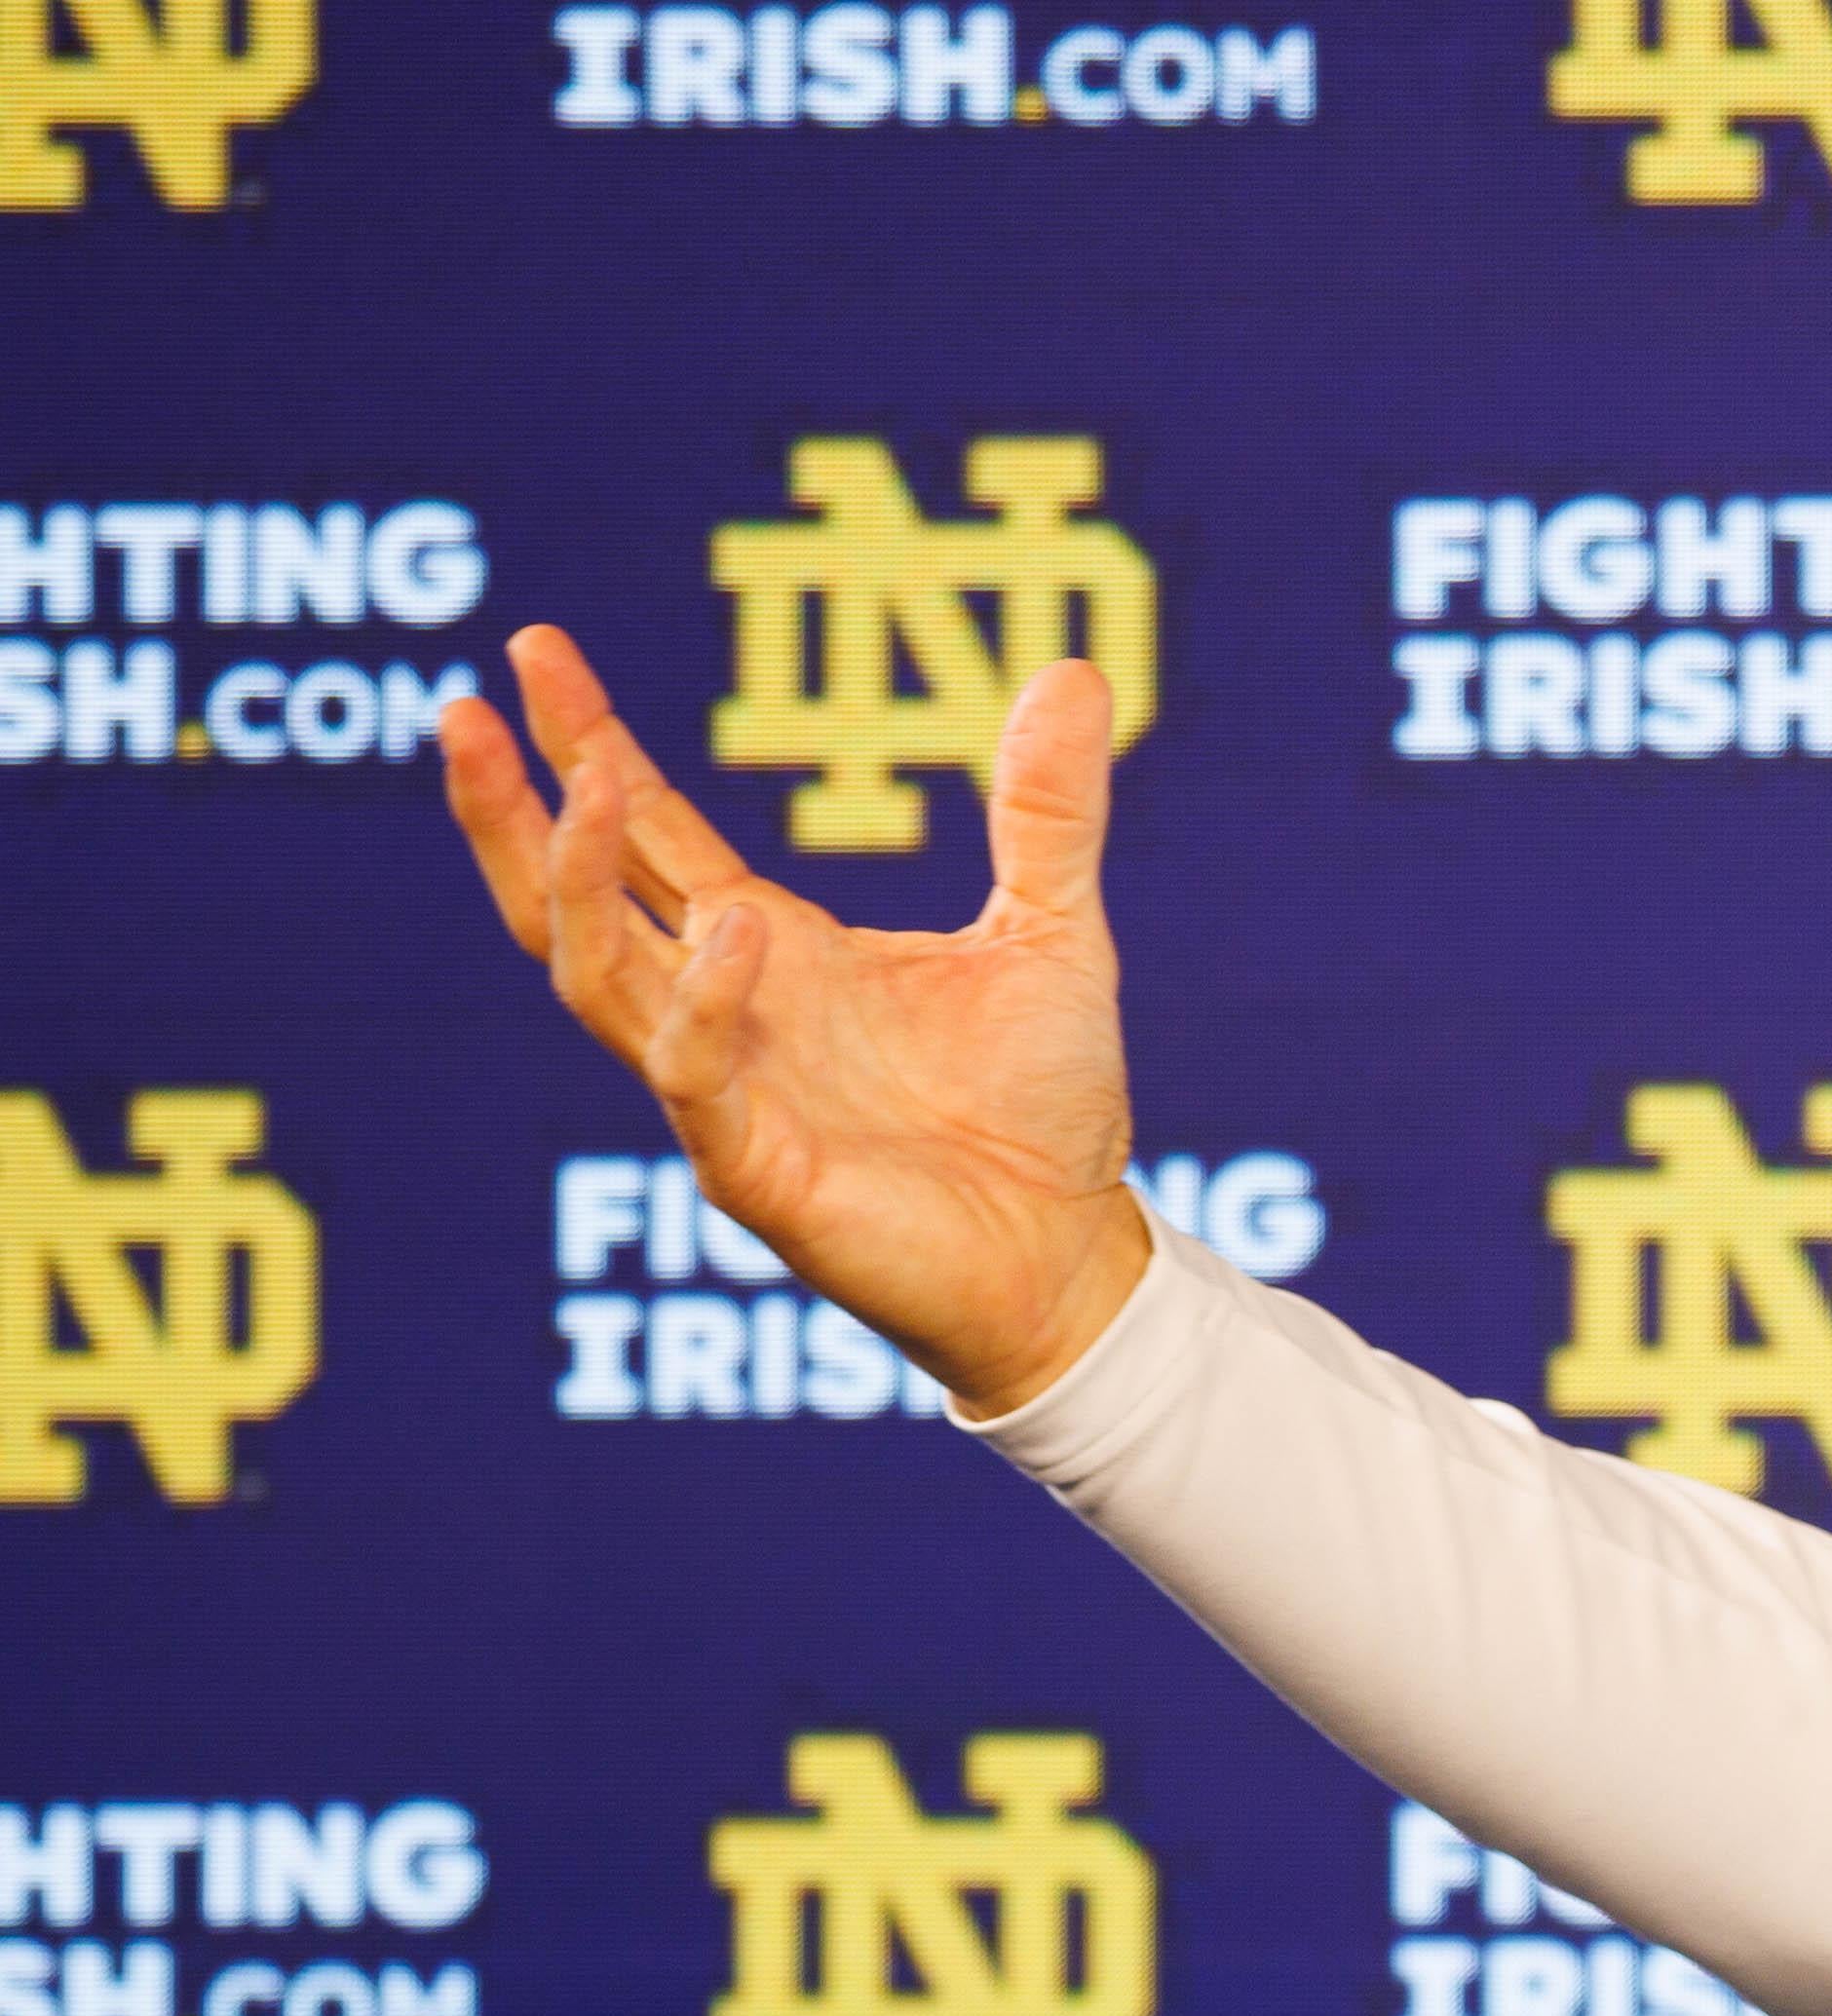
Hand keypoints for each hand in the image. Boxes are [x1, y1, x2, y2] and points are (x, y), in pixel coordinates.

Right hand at [442, 625, 1154, 1420]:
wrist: (1076, 1258)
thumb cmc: (1046, 1108)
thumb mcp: (1053, 933)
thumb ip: (1045, 812)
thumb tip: (1076, 668)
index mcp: (768, 949)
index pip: (646, 832)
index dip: (586, 743)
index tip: (536, 647)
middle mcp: (724, 1014)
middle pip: (572, 900)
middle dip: (510, 809)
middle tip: (461, 710)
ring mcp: (725, 1094)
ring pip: (597, 980)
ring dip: (575, 882)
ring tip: (589, 778)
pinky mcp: (757, 1173)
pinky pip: (695, 1081)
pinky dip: (704, 1006)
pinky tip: (733, 931)